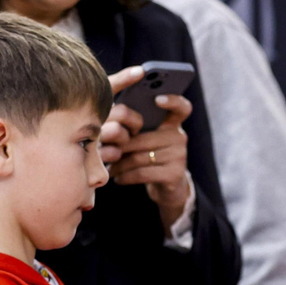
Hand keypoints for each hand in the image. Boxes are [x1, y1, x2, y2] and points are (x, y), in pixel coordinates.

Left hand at [103, 67, 193, 225]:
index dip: (173, 100)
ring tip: (109, 167)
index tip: (157, 99)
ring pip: (140, 157)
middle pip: (143, 138)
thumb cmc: (149, 155)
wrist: (167, 186)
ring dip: (120, 164)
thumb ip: (136, 125)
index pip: (182, 107)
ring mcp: (179, 156)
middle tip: (103, 150)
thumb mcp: (146, 137)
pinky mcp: (175, 174)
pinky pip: (143, 172)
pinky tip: (118, 178)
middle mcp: (179, 137)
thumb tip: (111, 117)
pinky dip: (126, 176)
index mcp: (172, 123)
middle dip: (121, 147)